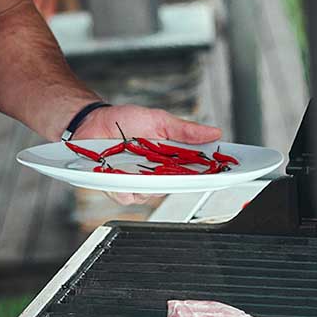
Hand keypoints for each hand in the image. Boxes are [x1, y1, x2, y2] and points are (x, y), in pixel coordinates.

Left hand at [75, 104, 222, 206]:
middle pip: (174, 187)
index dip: (210, 174)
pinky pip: (125, 195)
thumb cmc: (124, 121)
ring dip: (147, 183)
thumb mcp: (158, 120)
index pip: (195, 171)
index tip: (224, 172)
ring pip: (150, 195)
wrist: (92, 121)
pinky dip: (124, 187)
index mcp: (169, 159)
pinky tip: (121, 176)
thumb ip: (184, 130)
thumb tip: (214, 132)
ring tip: (141, 167)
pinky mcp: (116, 187)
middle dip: (179, 181)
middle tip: (179, 170)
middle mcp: (155, 174)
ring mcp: (136, 182)